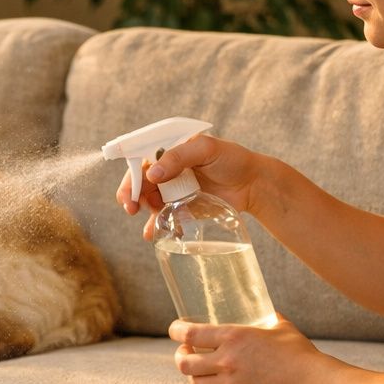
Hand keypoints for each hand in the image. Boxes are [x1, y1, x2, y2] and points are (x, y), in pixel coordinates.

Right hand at [115, 134, 271, 239]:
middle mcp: (168, 169)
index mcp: (169, 150)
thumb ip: (178, 157)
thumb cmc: (232, 159)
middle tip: (131, 207)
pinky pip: (162, 216)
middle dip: (132, 195)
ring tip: (147, 223)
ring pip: (148, 200)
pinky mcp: (181, 207)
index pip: (141, 159)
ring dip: (142, 211)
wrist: (253, 185)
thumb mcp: (206, 149)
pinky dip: (155, 225)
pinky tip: (152, 234)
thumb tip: (151, 174)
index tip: (129, 190)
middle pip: (140, 181)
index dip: (132, 174)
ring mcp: (173, 189)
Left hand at [168, 315, 333, 383]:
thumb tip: (259, 309)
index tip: (175, 328)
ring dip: (191, 375)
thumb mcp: (278, 324)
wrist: (311, 383)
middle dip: (179, 356)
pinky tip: (215, 379)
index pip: (190, 334)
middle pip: (184, 363)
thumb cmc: (297, 351)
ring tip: (196, 367)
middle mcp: (227, 361)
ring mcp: (231, 383)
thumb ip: (264, 316)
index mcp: (234, 337)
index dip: (176, 331)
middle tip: (184, 351)